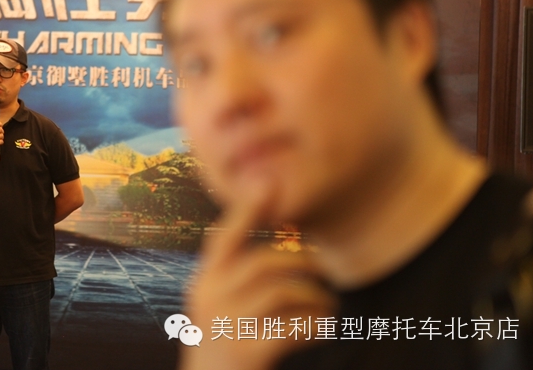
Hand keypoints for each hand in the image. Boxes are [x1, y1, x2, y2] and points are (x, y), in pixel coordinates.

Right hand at [180, 193, 336, 369]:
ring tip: (329, 307)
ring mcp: (226, 324)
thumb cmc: (224, 346)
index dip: (246, 210)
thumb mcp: (218, 307)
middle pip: (264, 262)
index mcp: (203, 282)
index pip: (225, 237)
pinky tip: (324, 329)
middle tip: (326, 269)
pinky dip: (317, 324)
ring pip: (283, 291)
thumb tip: (271, 239)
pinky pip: (294, 325)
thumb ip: (235, 277)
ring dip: (316, 297)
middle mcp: (209, 298)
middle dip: (303, 262)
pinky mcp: (247, 351)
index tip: (266, 182)